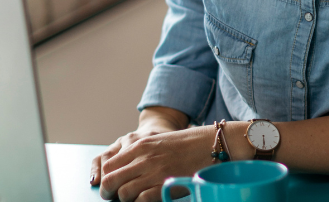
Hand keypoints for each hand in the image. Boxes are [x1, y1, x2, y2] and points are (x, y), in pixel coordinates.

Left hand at [95, 124, 216, 201]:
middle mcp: (144, 159)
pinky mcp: (165, 185)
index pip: (108, 166)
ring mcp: (155, 173)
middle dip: (109, 193)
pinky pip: (141, 201)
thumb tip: (122, 172)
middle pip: (110, 182)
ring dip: (127, 199)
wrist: (212, 144)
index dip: (107, 178)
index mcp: (140, 145)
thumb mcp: (158, 141)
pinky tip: (148, 198)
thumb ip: (139, 154)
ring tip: (136, 197)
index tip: (112, 185)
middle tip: (116, 196)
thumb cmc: (187, 144)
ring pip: (123, 194)